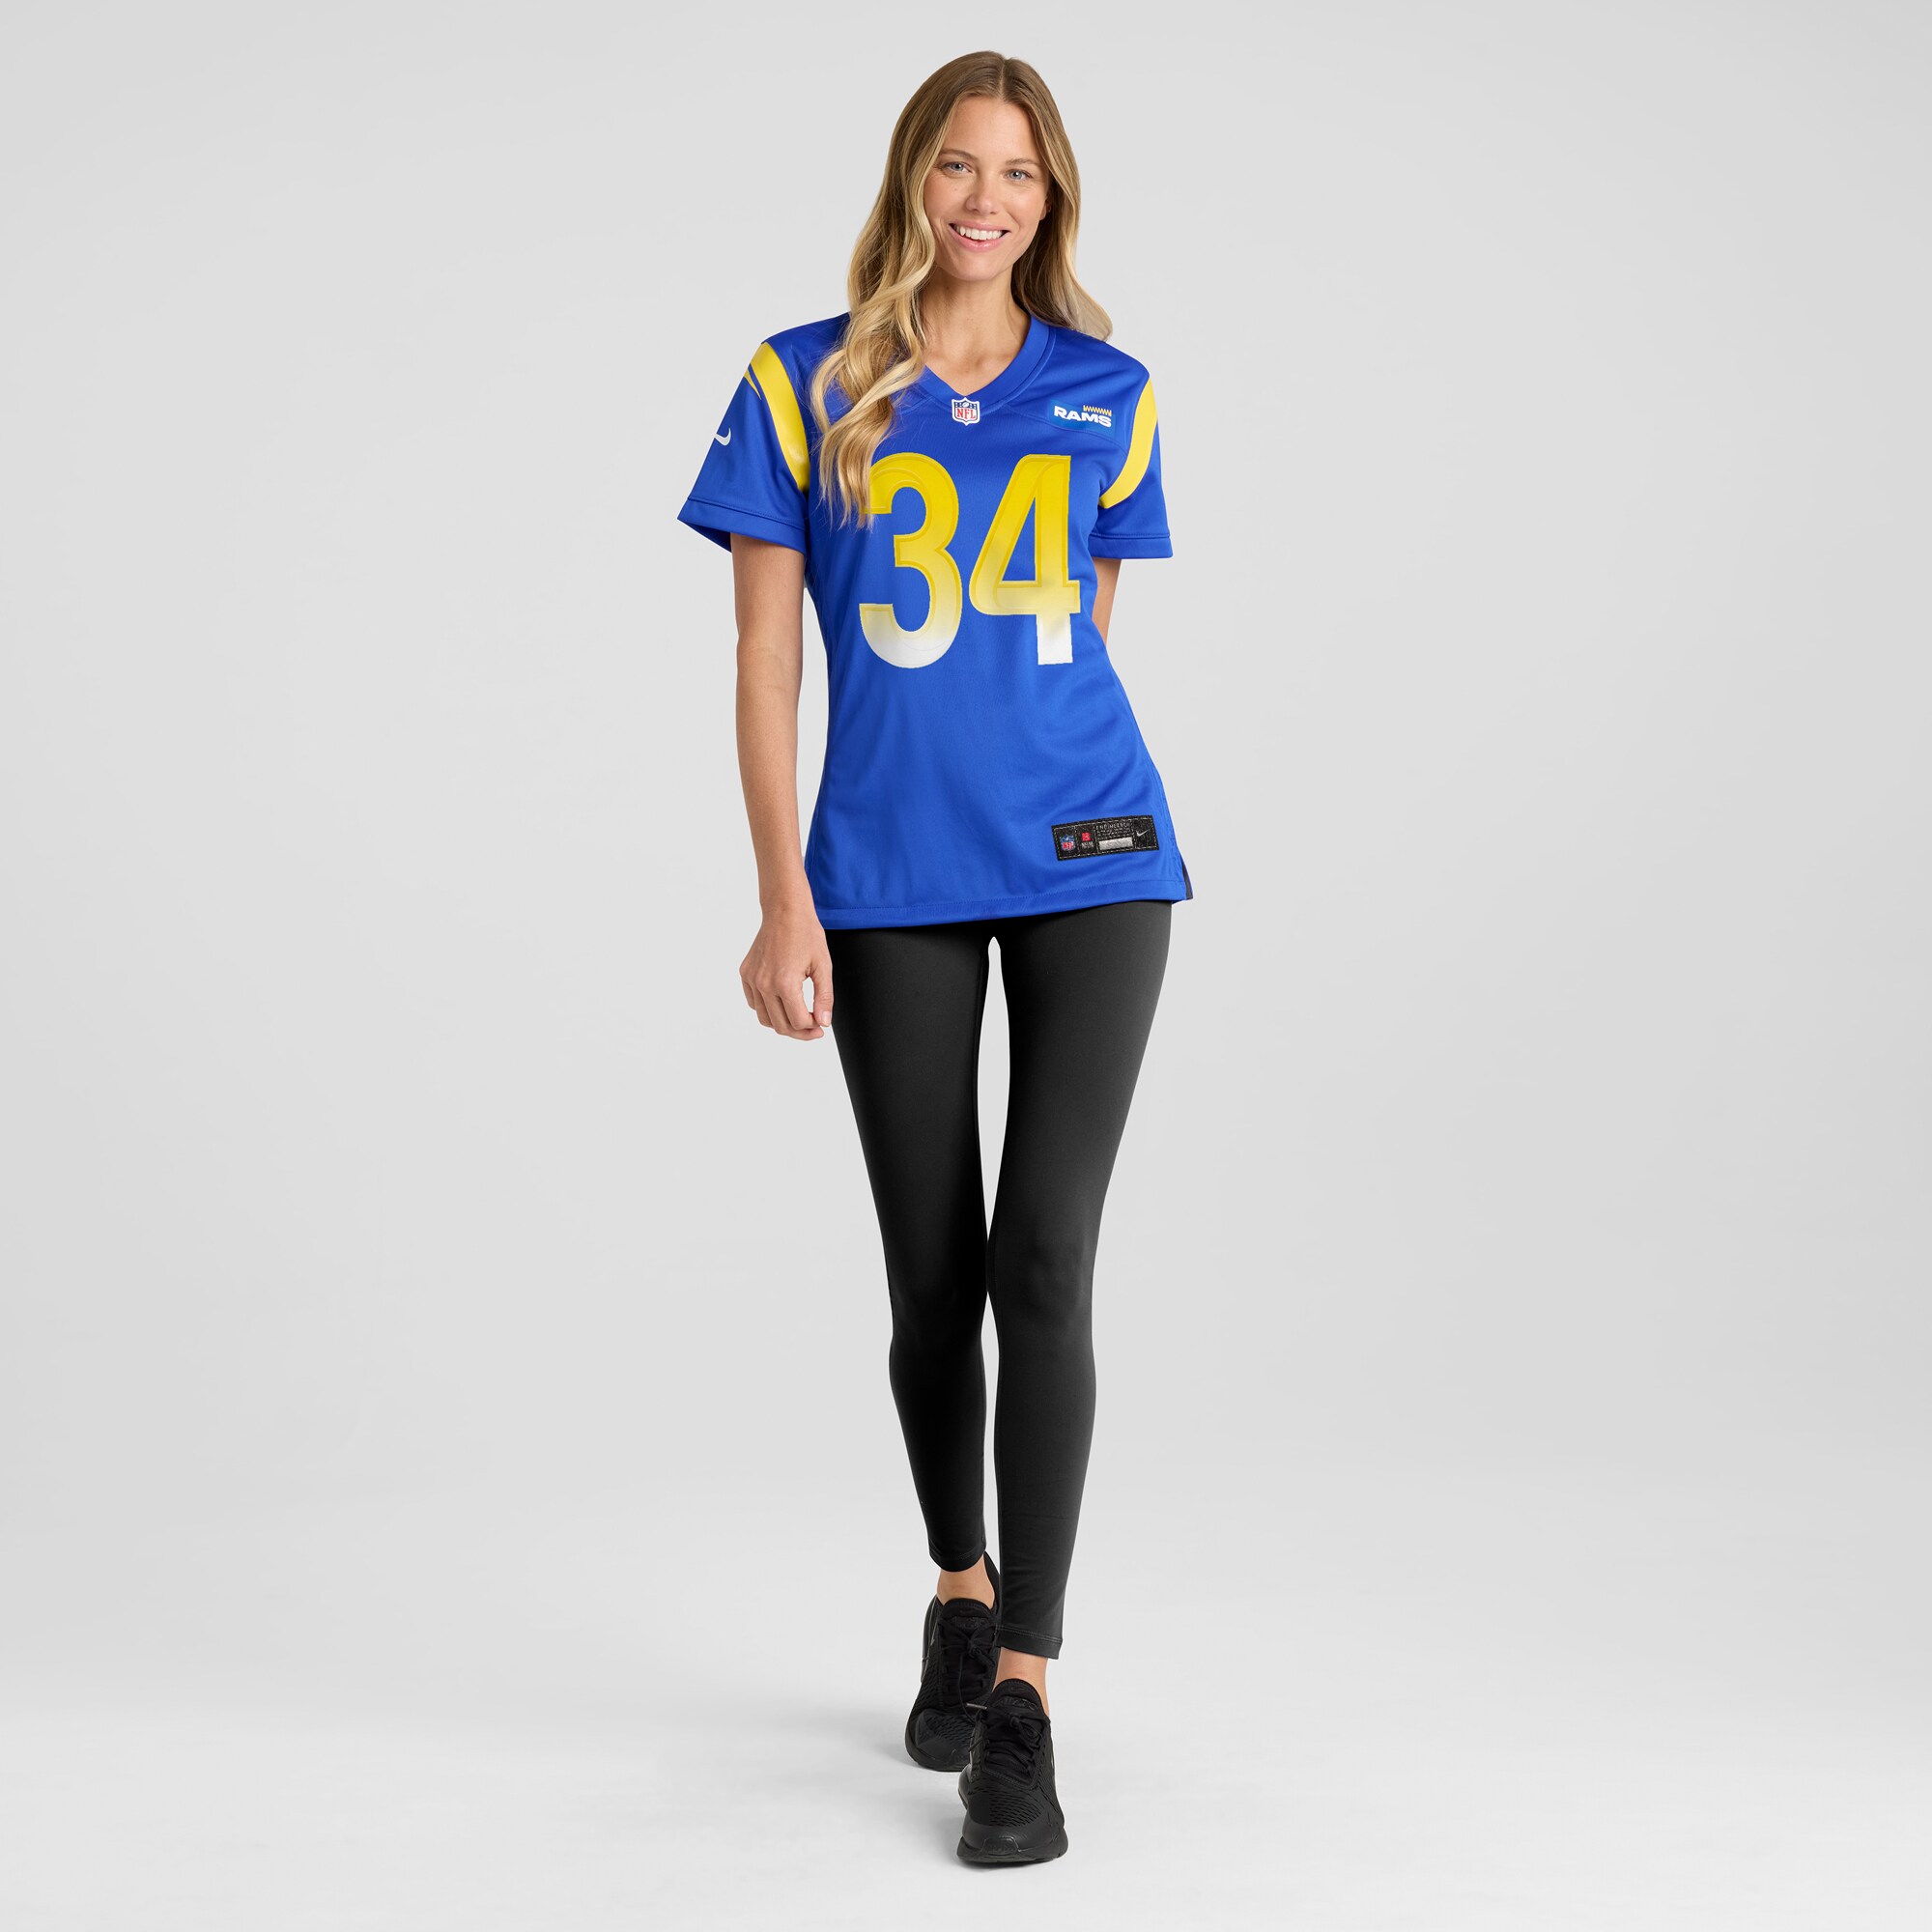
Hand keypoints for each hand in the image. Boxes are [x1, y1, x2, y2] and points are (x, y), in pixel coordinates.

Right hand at [740, 901, 833, 1040]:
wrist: (785, 911)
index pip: (798, 1021)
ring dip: (783, 1024)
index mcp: (784, 983)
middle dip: (800, 1031)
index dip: (813, 1027)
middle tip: (814, 1027)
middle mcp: (764, 984)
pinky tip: (782, 1003)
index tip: (822, 1024)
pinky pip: (754, 1003)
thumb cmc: (806, 934)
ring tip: (799, 1017)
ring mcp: (751, 979)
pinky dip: (768, 1009)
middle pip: (781, 1026)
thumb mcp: (823, 966)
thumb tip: (824, 1022)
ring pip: (765, 1019)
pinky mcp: (745, 974)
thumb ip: (824, 997)